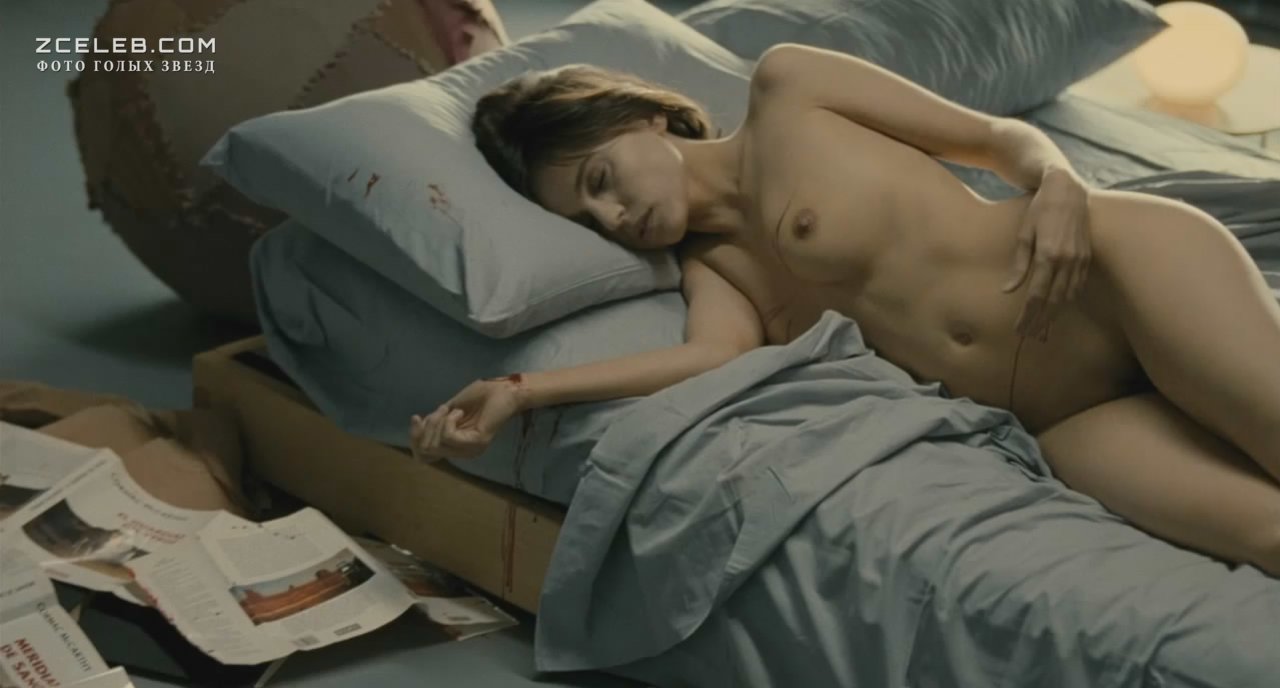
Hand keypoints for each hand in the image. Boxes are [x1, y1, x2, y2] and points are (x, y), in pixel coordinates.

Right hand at [409, 377, 526, 461]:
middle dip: (427, 426)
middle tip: (442, 409)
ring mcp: (470, 450)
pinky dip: (448, 421)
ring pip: (435, 444)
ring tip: (451, 409)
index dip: (414, 439)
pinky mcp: (477, 443)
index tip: (417, 417)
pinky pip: (448, 437)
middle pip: (426, 450)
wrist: (503, 389)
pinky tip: (460, 412)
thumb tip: (418, 428)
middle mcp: (462, 453)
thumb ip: (434, 423)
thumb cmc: (479, 397)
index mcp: (455, 447)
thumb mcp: (449, 411)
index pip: (424, 458)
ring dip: (437, 421)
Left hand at [1002, 166, 1091, 340]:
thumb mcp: (1024, 233)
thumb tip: (1008, 291)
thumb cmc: (1040, 209)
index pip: (1037, 295)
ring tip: (1044, 330)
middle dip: (1042, 322)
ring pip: (1068, 296)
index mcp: (1049, 255)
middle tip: (1030, 338)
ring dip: (1055, 315)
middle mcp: (1067, 260)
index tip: (1019, 330)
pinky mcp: (1087, 257)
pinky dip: (1067, 300)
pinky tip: (1058, 309)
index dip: (1028, 315)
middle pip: (1054, 301)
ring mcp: (1080, 259)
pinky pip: (1077, 285)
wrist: (1067, 189)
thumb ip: (1018, 264)